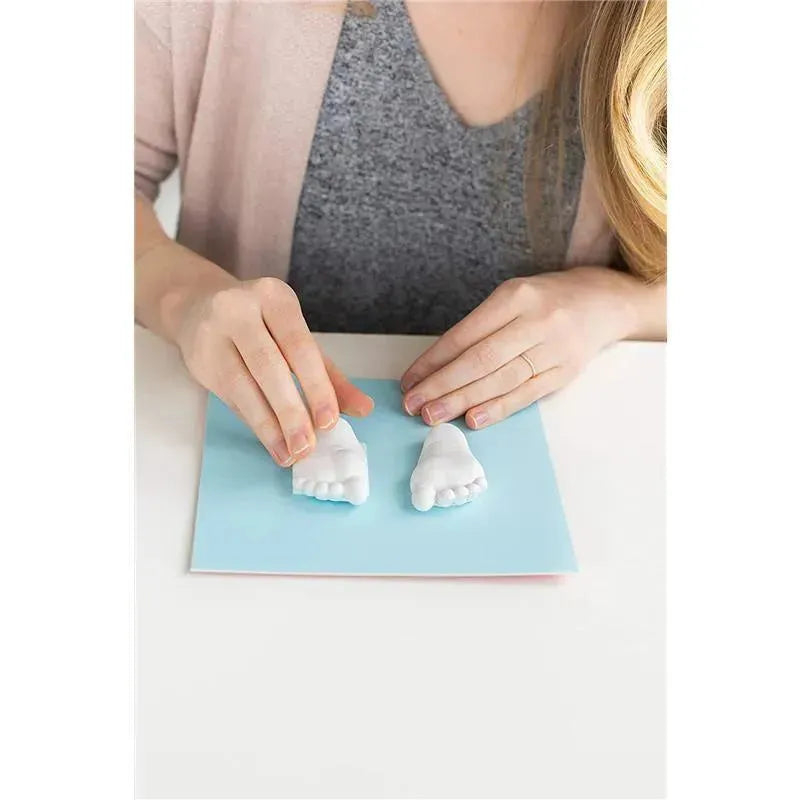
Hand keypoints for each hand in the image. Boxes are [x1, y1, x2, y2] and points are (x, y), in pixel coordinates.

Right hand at [174, 276, 373, 466]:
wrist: (198, 306)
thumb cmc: (260, 325)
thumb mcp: (297, 340)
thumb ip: (330, 374)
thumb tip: (363, 408)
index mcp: (275, 298)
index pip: (299, 346)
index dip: (316, 386)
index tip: (329, 422)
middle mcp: (240, 309)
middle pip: (269, 366)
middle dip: (291, 411)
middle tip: (308, 446)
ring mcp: (214, 333)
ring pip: (243, 386)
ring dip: (269, 426)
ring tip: (289, 453)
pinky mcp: (200, 360)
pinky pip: (231, 398)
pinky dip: (254, 423)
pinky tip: (271, 442)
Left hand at [400, 267, 642, 428]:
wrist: (604, 301)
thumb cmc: (546, 301)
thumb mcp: (512, 298)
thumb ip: (480, 327)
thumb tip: (436, 367)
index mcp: (515, 296)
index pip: (465, 334)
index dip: (433, 360)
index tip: (409, 380)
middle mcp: (536, 321)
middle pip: (480, 359)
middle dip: (441, 385)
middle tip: (412, 405)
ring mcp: (554, 348)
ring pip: (500, 379)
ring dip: (463, 401)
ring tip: (433, 415)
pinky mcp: (565, 372)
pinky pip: (526, 394)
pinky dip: (498, 408)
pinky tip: (474, 419)